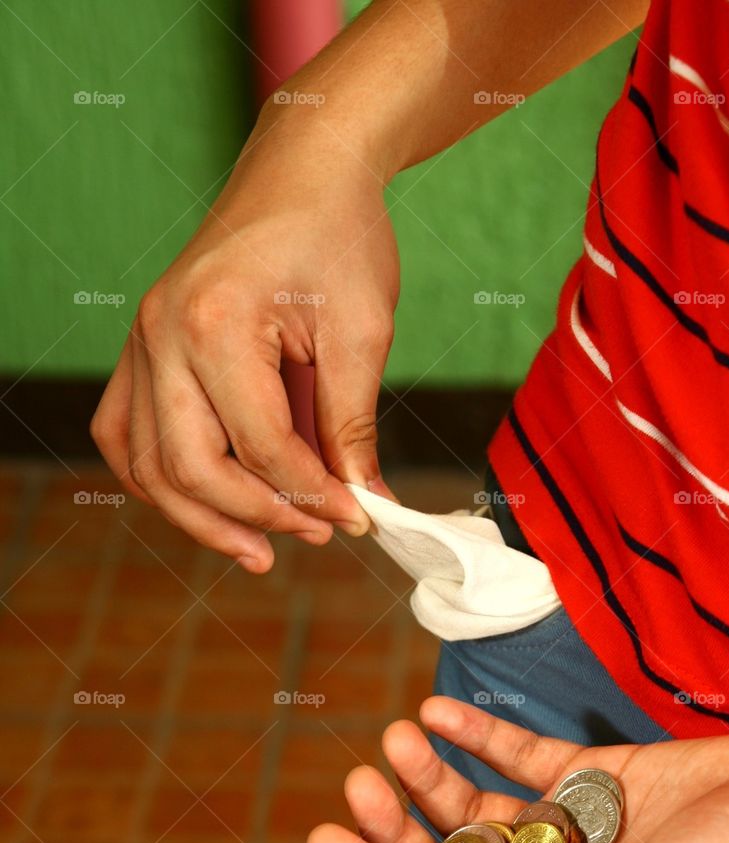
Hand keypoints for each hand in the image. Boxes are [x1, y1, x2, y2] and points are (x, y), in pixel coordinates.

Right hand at [91, 100, 399, 569]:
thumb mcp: (361, 333)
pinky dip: (157, 478)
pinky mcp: (143, 346)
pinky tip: (204, 505)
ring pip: (146, 464)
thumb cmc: (337, 236)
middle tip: (315, 538)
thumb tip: (366, 504)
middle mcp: (163, 334)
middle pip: (190, 468)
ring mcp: (142, 340)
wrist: (304, 169)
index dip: (315, 497)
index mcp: (217, 323)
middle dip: (256, 518)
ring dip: (200, 517)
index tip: (360, 518)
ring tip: (257, 549)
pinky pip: (125, 432)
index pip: (264, 447)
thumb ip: (353, 427)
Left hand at [308, 696, 728, 842]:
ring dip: (432, 773)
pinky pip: (519, 757)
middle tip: (357, 781)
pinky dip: (477, 736)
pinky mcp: (592, 778)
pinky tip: (438, 713)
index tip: (327, 837)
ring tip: (399, 735)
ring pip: (477, 805)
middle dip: (399, 823)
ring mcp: (568, 829)